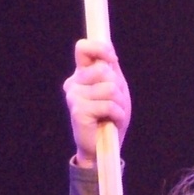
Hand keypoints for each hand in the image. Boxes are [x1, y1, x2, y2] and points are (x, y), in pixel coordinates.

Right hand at [64, 40, 130, 166]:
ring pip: (109, 88)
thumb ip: (110, 70)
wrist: (103, 146)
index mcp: (81, 74)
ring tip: (113, 114)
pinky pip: (109, 106)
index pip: (83, 48)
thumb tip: (110, 55)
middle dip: (118, 87)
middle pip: (104, 70)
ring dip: (119, 104)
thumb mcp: (114, 88)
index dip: (100, 49)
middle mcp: (74, 83)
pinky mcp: (78, 111)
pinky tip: (111, 122)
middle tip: (115, 103)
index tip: (113, 60)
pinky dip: (118, 115)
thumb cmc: (111, 115)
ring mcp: (74, 97)